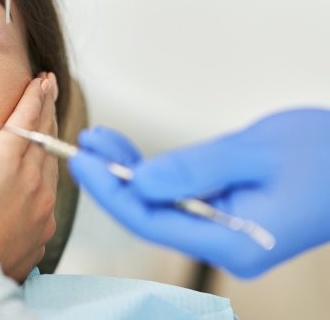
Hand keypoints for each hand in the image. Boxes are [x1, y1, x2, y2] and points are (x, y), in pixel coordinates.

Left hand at [69, 109, 329, 277]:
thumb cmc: (326, 155)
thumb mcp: (255, 154)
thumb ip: (195, 169)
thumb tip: (139, 182)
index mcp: (235, 244)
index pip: (151, 221)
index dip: (111, 191)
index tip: (83, 162)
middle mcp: (226, 246)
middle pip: (149, 215)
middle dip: (111, 180)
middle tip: (82, 147)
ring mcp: (226, 233)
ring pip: (160, 204)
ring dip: (127, 172)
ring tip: (97, 141)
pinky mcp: (226, 216)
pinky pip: (177, 196)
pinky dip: (152, 172)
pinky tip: (127, 153)